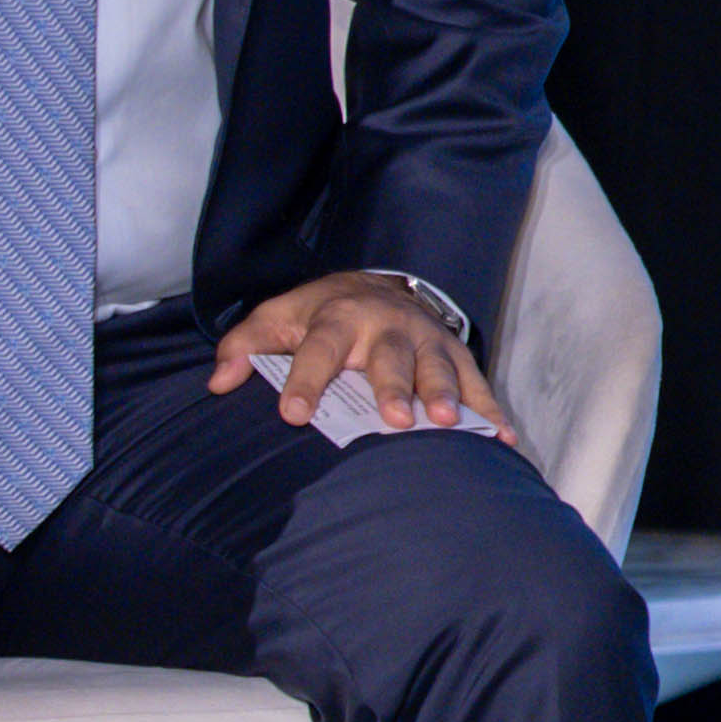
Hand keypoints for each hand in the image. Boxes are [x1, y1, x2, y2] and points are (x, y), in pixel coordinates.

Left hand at [210, 270, 507, 435]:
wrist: (378, 284)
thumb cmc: (321, 313)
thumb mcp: (277, 317)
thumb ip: (243, 346)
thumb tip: (218, 382)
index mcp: (339, 317)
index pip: (319, 349)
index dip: (305, 380)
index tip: (292, 414)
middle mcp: (387, 326)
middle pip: (391, 357)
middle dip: (394, 386)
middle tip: (394, 419)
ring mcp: (427, 339)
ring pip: (437, 366)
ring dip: (446, 394)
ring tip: (448, 423)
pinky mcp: (454, 354)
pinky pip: (476, 381)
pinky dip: (490, 409)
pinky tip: (501, 437)